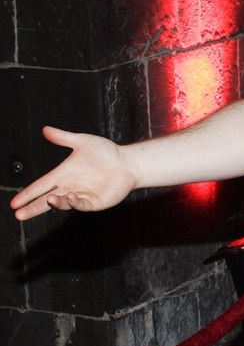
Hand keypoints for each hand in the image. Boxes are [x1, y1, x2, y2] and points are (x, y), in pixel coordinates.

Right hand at [10, 126, 138, 220]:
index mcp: (63, 174)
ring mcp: (81, 196)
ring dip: (55, 203)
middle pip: (46, 200)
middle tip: (19, 215)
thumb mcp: (82, 141)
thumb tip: (45, 129)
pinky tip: (70, 198)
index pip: (41, 186)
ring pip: (63, 203)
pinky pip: (81, 205)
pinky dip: (74, 203)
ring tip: (50, 199)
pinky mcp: (94, 202)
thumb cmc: (106, 152)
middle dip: (33, 208)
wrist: (127, 161)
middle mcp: (69, 186)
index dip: (28, 194)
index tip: (15, 203)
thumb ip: (63, 137)